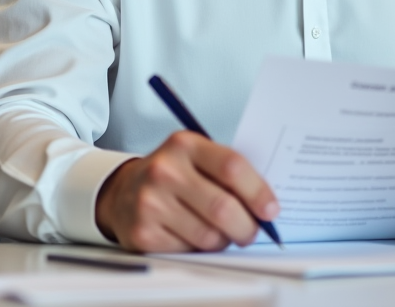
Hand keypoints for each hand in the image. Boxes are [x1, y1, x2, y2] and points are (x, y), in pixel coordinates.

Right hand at [94, 131, 279, 251]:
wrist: (123, 191)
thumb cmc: (173, 175)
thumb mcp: (196, 157)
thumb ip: (228, 172)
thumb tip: (267, 204)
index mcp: (185, 144)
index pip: (232, 167)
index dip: (258, 192)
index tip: (271, 210)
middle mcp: (165, 170)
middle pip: (223, 208)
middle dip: (247, 227)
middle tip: (251, 232)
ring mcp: (150, 202)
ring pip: (209, 236)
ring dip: (223, 240)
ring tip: (219, 232)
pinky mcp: (143, 231)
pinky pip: (189, 250)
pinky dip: (198, 248)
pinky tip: (191, 234)